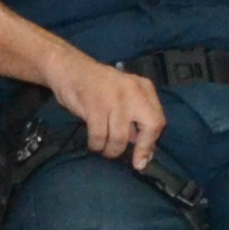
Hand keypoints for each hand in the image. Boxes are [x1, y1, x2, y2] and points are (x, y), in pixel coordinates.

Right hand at [49, 49, 165, 168]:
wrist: (70, 68)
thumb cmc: (98, 87)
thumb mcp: (124, 96)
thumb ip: (136, 119)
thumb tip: (145, 151)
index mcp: (144, 88)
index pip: (158, 120)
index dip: (151, 143)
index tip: (143, 160)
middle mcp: (134, 92)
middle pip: (150, 126)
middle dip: (141, 148)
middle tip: (131, 161)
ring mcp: (115, 99)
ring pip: (121, 137)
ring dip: (111, 149)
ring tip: (104, 148)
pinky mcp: (95, 106)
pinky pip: (100, 136)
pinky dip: (96, 145)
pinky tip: (94, 143)